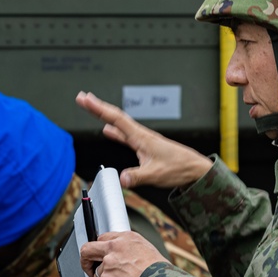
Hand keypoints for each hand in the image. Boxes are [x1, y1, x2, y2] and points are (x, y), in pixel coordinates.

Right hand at [75, 91, 212, 189]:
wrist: (196, 169)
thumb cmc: (179, 168)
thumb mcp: (156, 175)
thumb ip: (138, 176)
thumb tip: (122, 178)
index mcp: (142, 137)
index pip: (116, 119)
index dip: (99, 109)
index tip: (86, 99)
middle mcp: (141, 135)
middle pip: (115, 117)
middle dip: (97, 107)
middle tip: (82, 97)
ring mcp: (143, 140)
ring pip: (119, 124)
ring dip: (104, 116)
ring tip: (91, 108)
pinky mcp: (145, 147)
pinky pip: (125, 135)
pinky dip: (114, 131)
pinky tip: (107, 131)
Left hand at [80, 231, 166, 276]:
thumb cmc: (162, 273)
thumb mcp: (147, 250)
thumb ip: (128, 249)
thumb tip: (120, 255)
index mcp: (125, 239)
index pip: (102, 239)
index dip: (99, 249)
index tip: (97, 256)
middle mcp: (113, 249)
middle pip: (87, 251)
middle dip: (85, 261)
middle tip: (89, 269)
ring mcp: (108, 266)